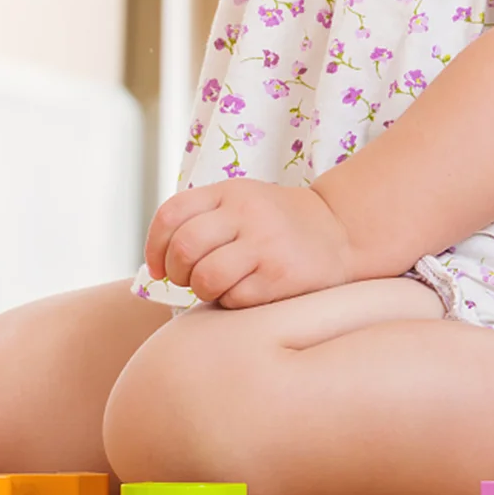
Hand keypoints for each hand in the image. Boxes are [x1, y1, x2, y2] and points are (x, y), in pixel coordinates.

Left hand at [144, 180, 354, 307]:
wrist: (339, 232)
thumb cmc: (277, 224)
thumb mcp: (241, 203)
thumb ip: (203, 219)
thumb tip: (158, 262)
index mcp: (229, 192)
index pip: (172, 214)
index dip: (154, 246)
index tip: (159, 268)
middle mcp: (245, 213)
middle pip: (184, 247)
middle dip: (177, 273)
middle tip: (189, 280)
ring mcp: (263, 244)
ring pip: (204, 277)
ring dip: (202, 291)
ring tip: (217, 288)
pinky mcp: (278, 276)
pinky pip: (233, 299)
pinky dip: (231, 303)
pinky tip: (246, 292)